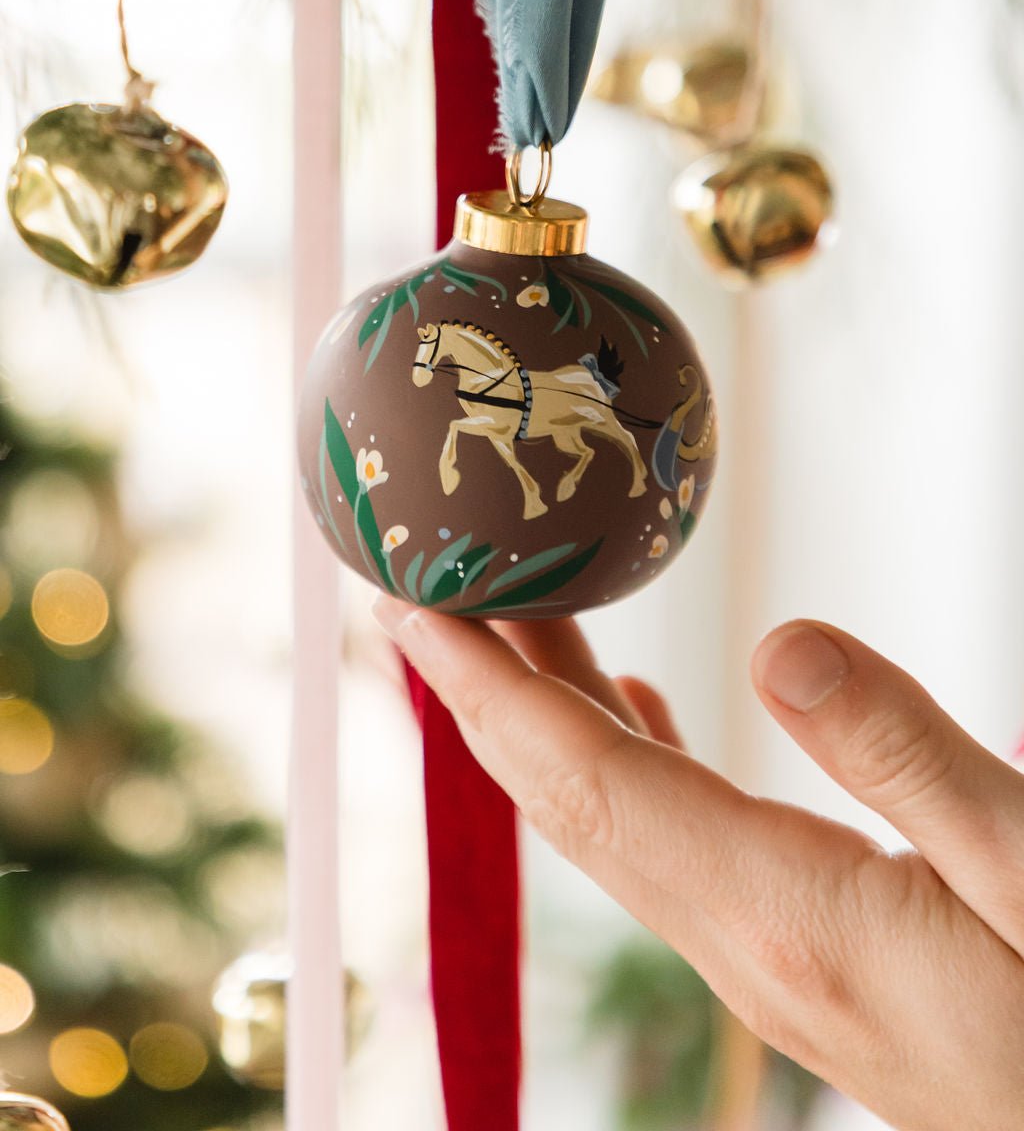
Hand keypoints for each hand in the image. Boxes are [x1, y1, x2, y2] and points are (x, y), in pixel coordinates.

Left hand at [374, 600, 1023, 1130]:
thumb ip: (904, 752)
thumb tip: (775, 645)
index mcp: (780, 909)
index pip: (586, 779)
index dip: (489, 689)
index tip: (415, 610)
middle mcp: (740, 940)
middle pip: (571, 795)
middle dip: (486, 690)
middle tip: (428, 590)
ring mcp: (757, 956)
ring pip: (614, 816)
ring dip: (550, 715)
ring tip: (514, 617)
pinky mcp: (788, 955)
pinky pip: (667, 843)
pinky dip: (628, 760)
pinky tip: (635, 706)